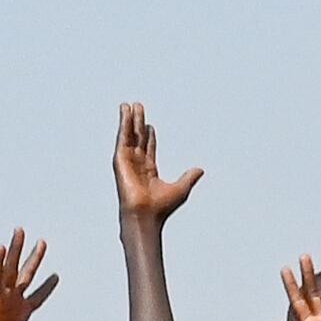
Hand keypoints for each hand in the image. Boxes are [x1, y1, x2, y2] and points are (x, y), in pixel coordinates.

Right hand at [0, 232, 71, 320]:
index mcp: (22, 313)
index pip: (38, 295)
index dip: (47, 287)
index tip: (57, 275)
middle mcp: (12, 302)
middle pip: (26, 274)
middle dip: (34, 258)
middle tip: (43, 242)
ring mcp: (1, 298)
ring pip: (10, 269)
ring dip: (15, 250)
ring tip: (20, 231)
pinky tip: (2, 249)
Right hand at [114, 102, 199, 226]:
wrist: (146, 215)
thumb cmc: (161, 208)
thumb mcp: (181, 189)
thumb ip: (189, 177)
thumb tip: (200, 170)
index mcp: (149, 171)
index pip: (148, 148)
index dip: (149, 136)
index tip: (149, 125)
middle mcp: (137, 164)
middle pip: (138, 138)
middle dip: (137, 123)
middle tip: (138, 107)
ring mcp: (127, 161)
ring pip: (129, 135)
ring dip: (128, 120)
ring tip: (129, 105)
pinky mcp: (120, 160)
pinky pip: (122, 138)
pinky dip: (123, 125)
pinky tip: (125, 113)